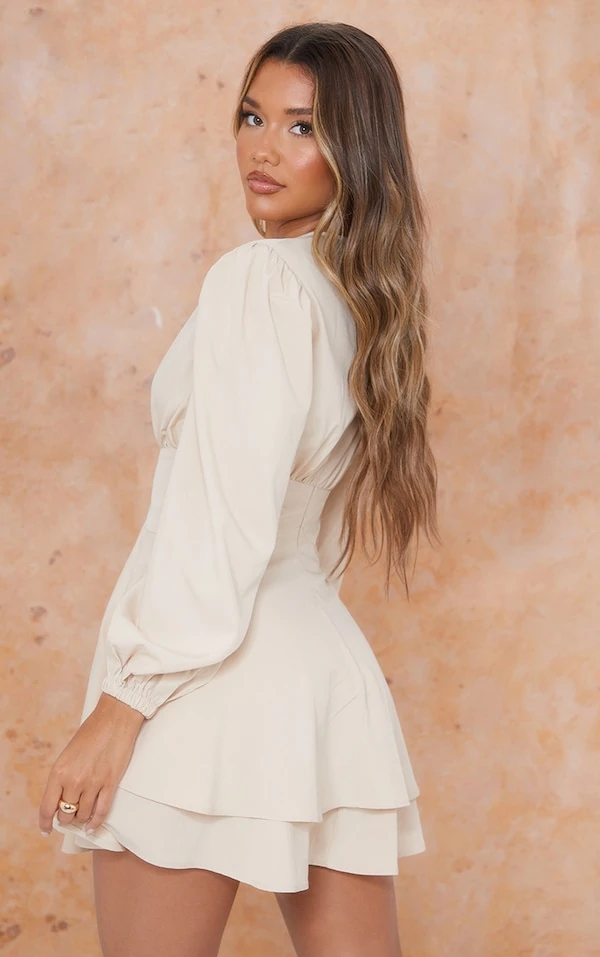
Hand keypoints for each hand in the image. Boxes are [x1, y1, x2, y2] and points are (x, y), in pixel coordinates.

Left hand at [39, 692, 144, 835]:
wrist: (115, 718)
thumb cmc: (92, 731)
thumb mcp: (68, 754)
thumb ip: (63, 776)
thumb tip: (63, 798)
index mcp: (59, 771)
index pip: (47, 807)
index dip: (45, 822)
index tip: (46, 829)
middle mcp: (73, 780)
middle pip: (66, 814)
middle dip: (67, 817)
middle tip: (70, 815)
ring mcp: (93, 783)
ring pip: (83, 815)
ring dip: (82, 818)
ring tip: (83, 816)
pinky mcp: (110, 783)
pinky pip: (101, 812)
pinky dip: (96, 823)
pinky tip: (92, 826)